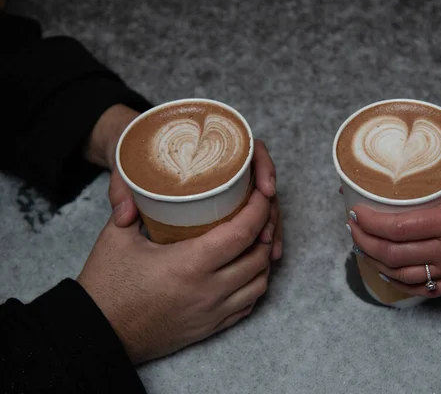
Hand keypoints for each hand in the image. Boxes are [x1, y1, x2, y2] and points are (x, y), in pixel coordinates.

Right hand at [77, 189, 272, 363]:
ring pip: (259, 283)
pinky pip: (248, 306)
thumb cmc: (106, 288)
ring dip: (263, 260)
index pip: (243, 233)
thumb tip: (137, 181)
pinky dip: (254, 285)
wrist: (99, 336)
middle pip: (259, 257)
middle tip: (260, 213)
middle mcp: (209, 290)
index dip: (259, 210)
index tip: (260, 194)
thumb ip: (130, 205)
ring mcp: (213, 313)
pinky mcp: (210, 328)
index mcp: (190, 264)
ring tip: (256, 240)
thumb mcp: (115, 239)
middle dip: (266, 230)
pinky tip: (246, 271)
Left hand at [86, 105, 282, 256]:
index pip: (250, 149)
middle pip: (262, 183)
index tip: (266, 190)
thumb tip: (125, 216)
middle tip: (266, 235)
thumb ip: (122, 187)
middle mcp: (226, 165)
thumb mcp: (125, 165)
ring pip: (262, 204)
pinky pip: (253, 219)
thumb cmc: (135, 154)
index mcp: (211, 145)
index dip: (265, 168)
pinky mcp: (229, 203)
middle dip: (270, 211)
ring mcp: (230, 186)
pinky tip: (267, 255)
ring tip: (270, 252)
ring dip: (270, 228)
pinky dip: (261, 236)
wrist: (130, 153)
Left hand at [347, 143, 440, 297]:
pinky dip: (400, 283)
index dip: (368, 222)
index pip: (398, 227)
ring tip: (363, 246)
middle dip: (363, 241)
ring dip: (376, 262)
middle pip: (391, 254)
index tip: (353, 211)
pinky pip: (424, 290)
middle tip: (351, 226)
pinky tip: (388, 272)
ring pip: (402, 275)